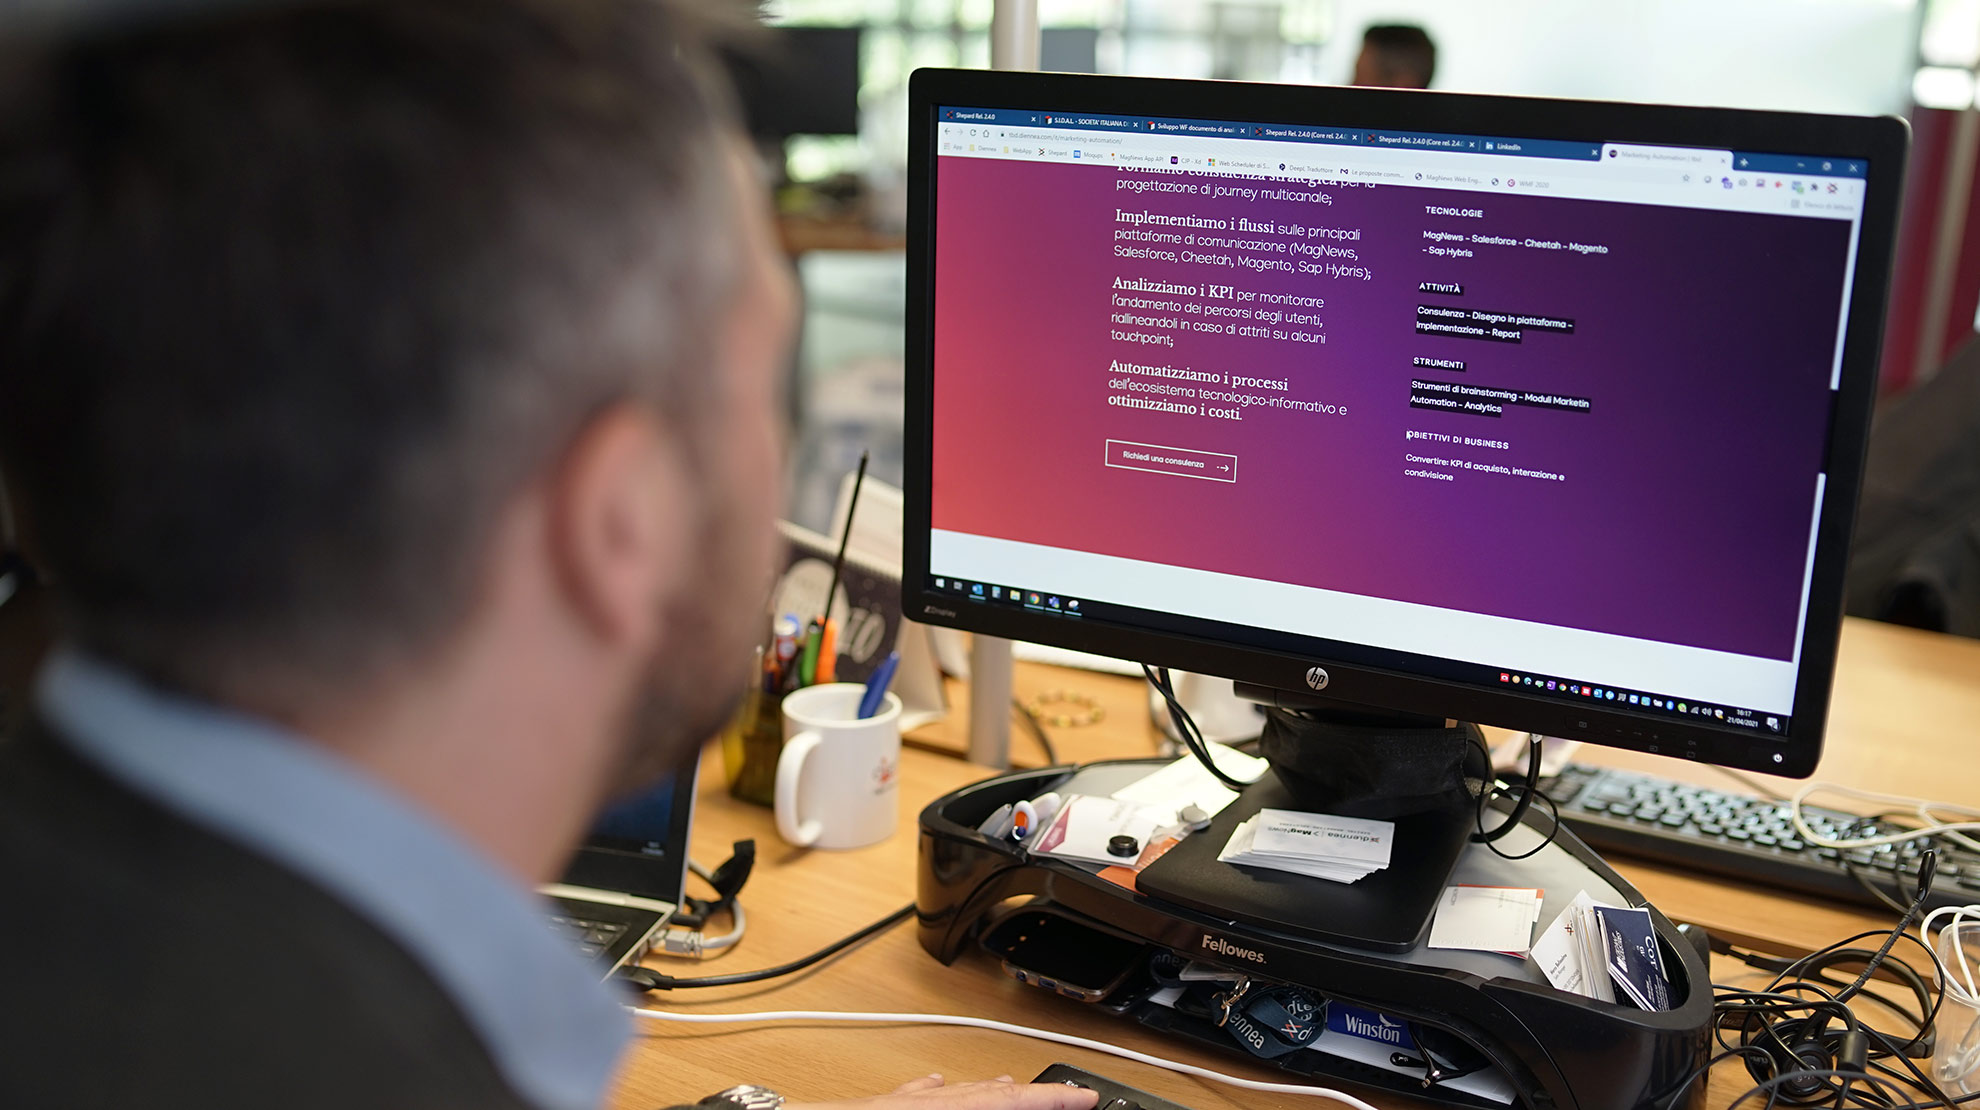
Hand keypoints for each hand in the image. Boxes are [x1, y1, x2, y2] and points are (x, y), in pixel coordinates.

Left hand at [785, 1073, 1100, 1109]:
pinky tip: (934, 1086)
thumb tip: (1003, 1094)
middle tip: (1062, 1097)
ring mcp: (891, 1105)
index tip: (1086, 1096)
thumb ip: (974, 1102)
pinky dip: (934, 1094)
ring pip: (951, 1092)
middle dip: (1028, 1095)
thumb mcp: (925, 1108)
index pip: (1008, 1104)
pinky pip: (911, 1097)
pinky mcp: (867, 1109)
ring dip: (986, 1094)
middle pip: (985, 1094)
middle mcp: (918, 1103)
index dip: (1053, 1099)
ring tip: (1011, 1089)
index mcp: (937, 1109)